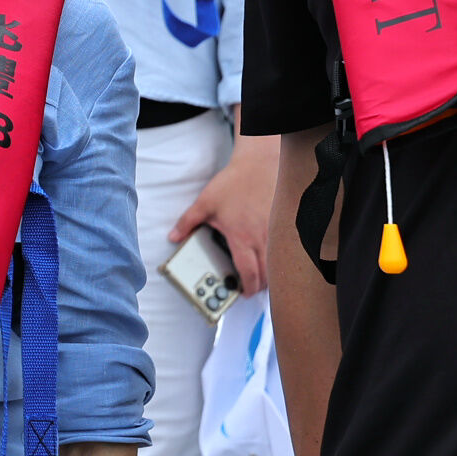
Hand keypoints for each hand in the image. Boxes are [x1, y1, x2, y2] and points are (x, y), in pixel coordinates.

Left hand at [169, 129, 275, 294]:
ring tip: (258, 275)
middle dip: (258, 286)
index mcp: (242, 238)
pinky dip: (277, 258)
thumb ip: (188, 222)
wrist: (258, 164)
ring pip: (277, 264)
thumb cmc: (233, 183)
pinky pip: (282, 249)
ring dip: (269, 273)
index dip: (246, 288)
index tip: (242, 293)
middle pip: (267, 274)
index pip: (249, 273)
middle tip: (249, 287)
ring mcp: (274, 232)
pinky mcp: (282, 225)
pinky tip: (269, 257)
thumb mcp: (205, 203)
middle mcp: (261, 238)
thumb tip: (174, 236)